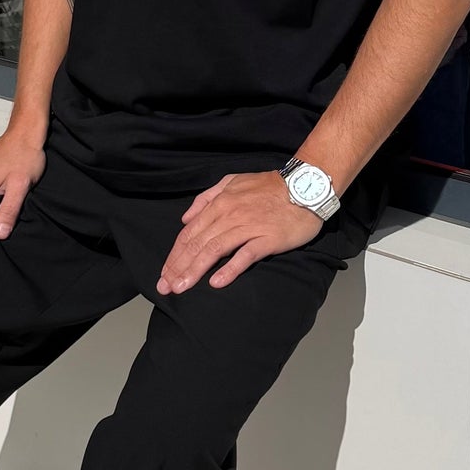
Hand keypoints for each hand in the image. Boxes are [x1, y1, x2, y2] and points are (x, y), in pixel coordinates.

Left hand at [156, 170, 322, 294]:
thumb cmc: (268, 187)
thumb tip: (186, 217)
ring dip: (195, 270)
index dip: (174, 255)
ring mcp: (248, 227)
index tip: (164, 273)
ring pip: (214, 250)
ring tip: (182, 287)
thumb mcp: (232, 182)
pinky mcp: (267, 238)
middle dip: (178, 267)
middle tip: (165, 287)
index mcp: (219, 203)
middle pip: (197, 244)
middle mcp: (229, 215)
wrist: (305, 185)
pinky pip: (245, 255)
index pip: (189, 233)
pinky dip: (229, 269)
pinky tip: (216, 282)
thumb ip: (206, 198)